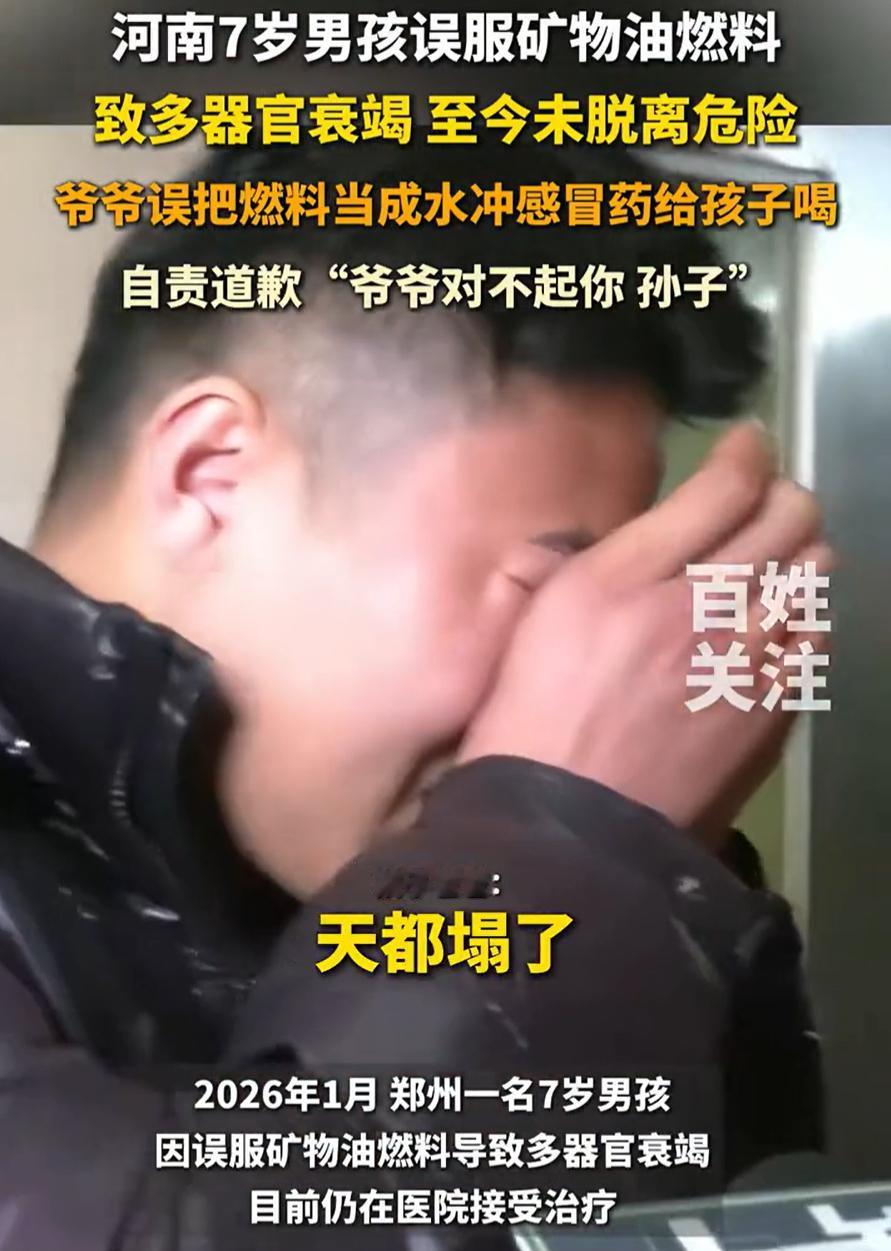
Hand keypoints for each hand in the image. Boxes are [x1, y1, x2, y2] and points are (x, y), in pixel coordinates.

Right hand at [458, 423, 831, 834]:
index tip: (746, 446)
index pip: (724, 483)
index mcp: (624, 575)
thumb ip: (577, 564)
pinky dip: (800, 619)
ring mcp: (748, 658)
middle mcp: (698, 603)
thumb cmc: (526, 724)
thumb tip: (615, 540)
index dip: (746, 452)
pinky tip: (771, 633)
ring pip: (814, 570)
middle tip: (762, 503)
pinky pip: (816, 635)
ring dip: (797, 555)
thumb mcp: (531, 625)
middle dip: (783, 494)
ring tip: (769, 568)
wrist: (566, 832)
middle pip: (789, 514)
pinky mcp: (775, 707)